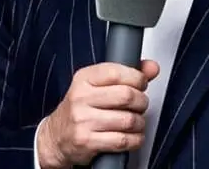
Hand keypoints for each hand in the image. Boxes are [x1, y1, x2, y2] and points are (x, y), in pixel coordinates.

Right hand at [37, 60, 159, 168]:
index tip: (141, 84)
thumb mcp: (97, 85)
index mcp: (84, 78)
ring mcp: (83, 120)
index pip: (117, 72)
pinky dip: (135, 139)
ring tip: (135, 122)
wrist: (56, 137)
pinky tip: (132, 136)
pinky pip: (122, 140)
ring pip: (128, 119)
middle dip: (141, 102)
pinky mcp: (87, 141)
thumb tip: (152, 67)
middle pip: (126, 96)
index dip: (137, 78)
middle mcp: (81, 97)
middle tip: (140, 105)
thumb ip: (126, 74)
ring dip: (139, 123)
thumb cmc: (81, 109)